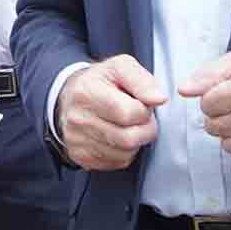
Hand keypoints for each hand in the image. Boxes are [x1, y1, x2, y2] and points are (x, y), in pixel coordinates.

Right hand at [59, 56, 166, 171]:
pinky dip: (125, 152)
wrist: (71, 97)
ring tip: (129, 126)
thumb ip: (143, 80)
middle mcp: (77, 118)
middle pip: (128, 138)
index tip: (141, 103)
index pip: (128, 113)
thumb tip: (159, 99)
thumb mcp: (121, 67)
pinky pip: (117, 163)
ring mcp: (77, 140)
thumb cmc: (101, 81)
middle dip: (144, 129)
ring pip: (125, 153)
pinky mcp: (81, 157)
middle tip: (141, 118)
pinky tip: (118, 136)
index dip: (144, 110)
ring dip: (136, 141)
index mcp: (87, 92)